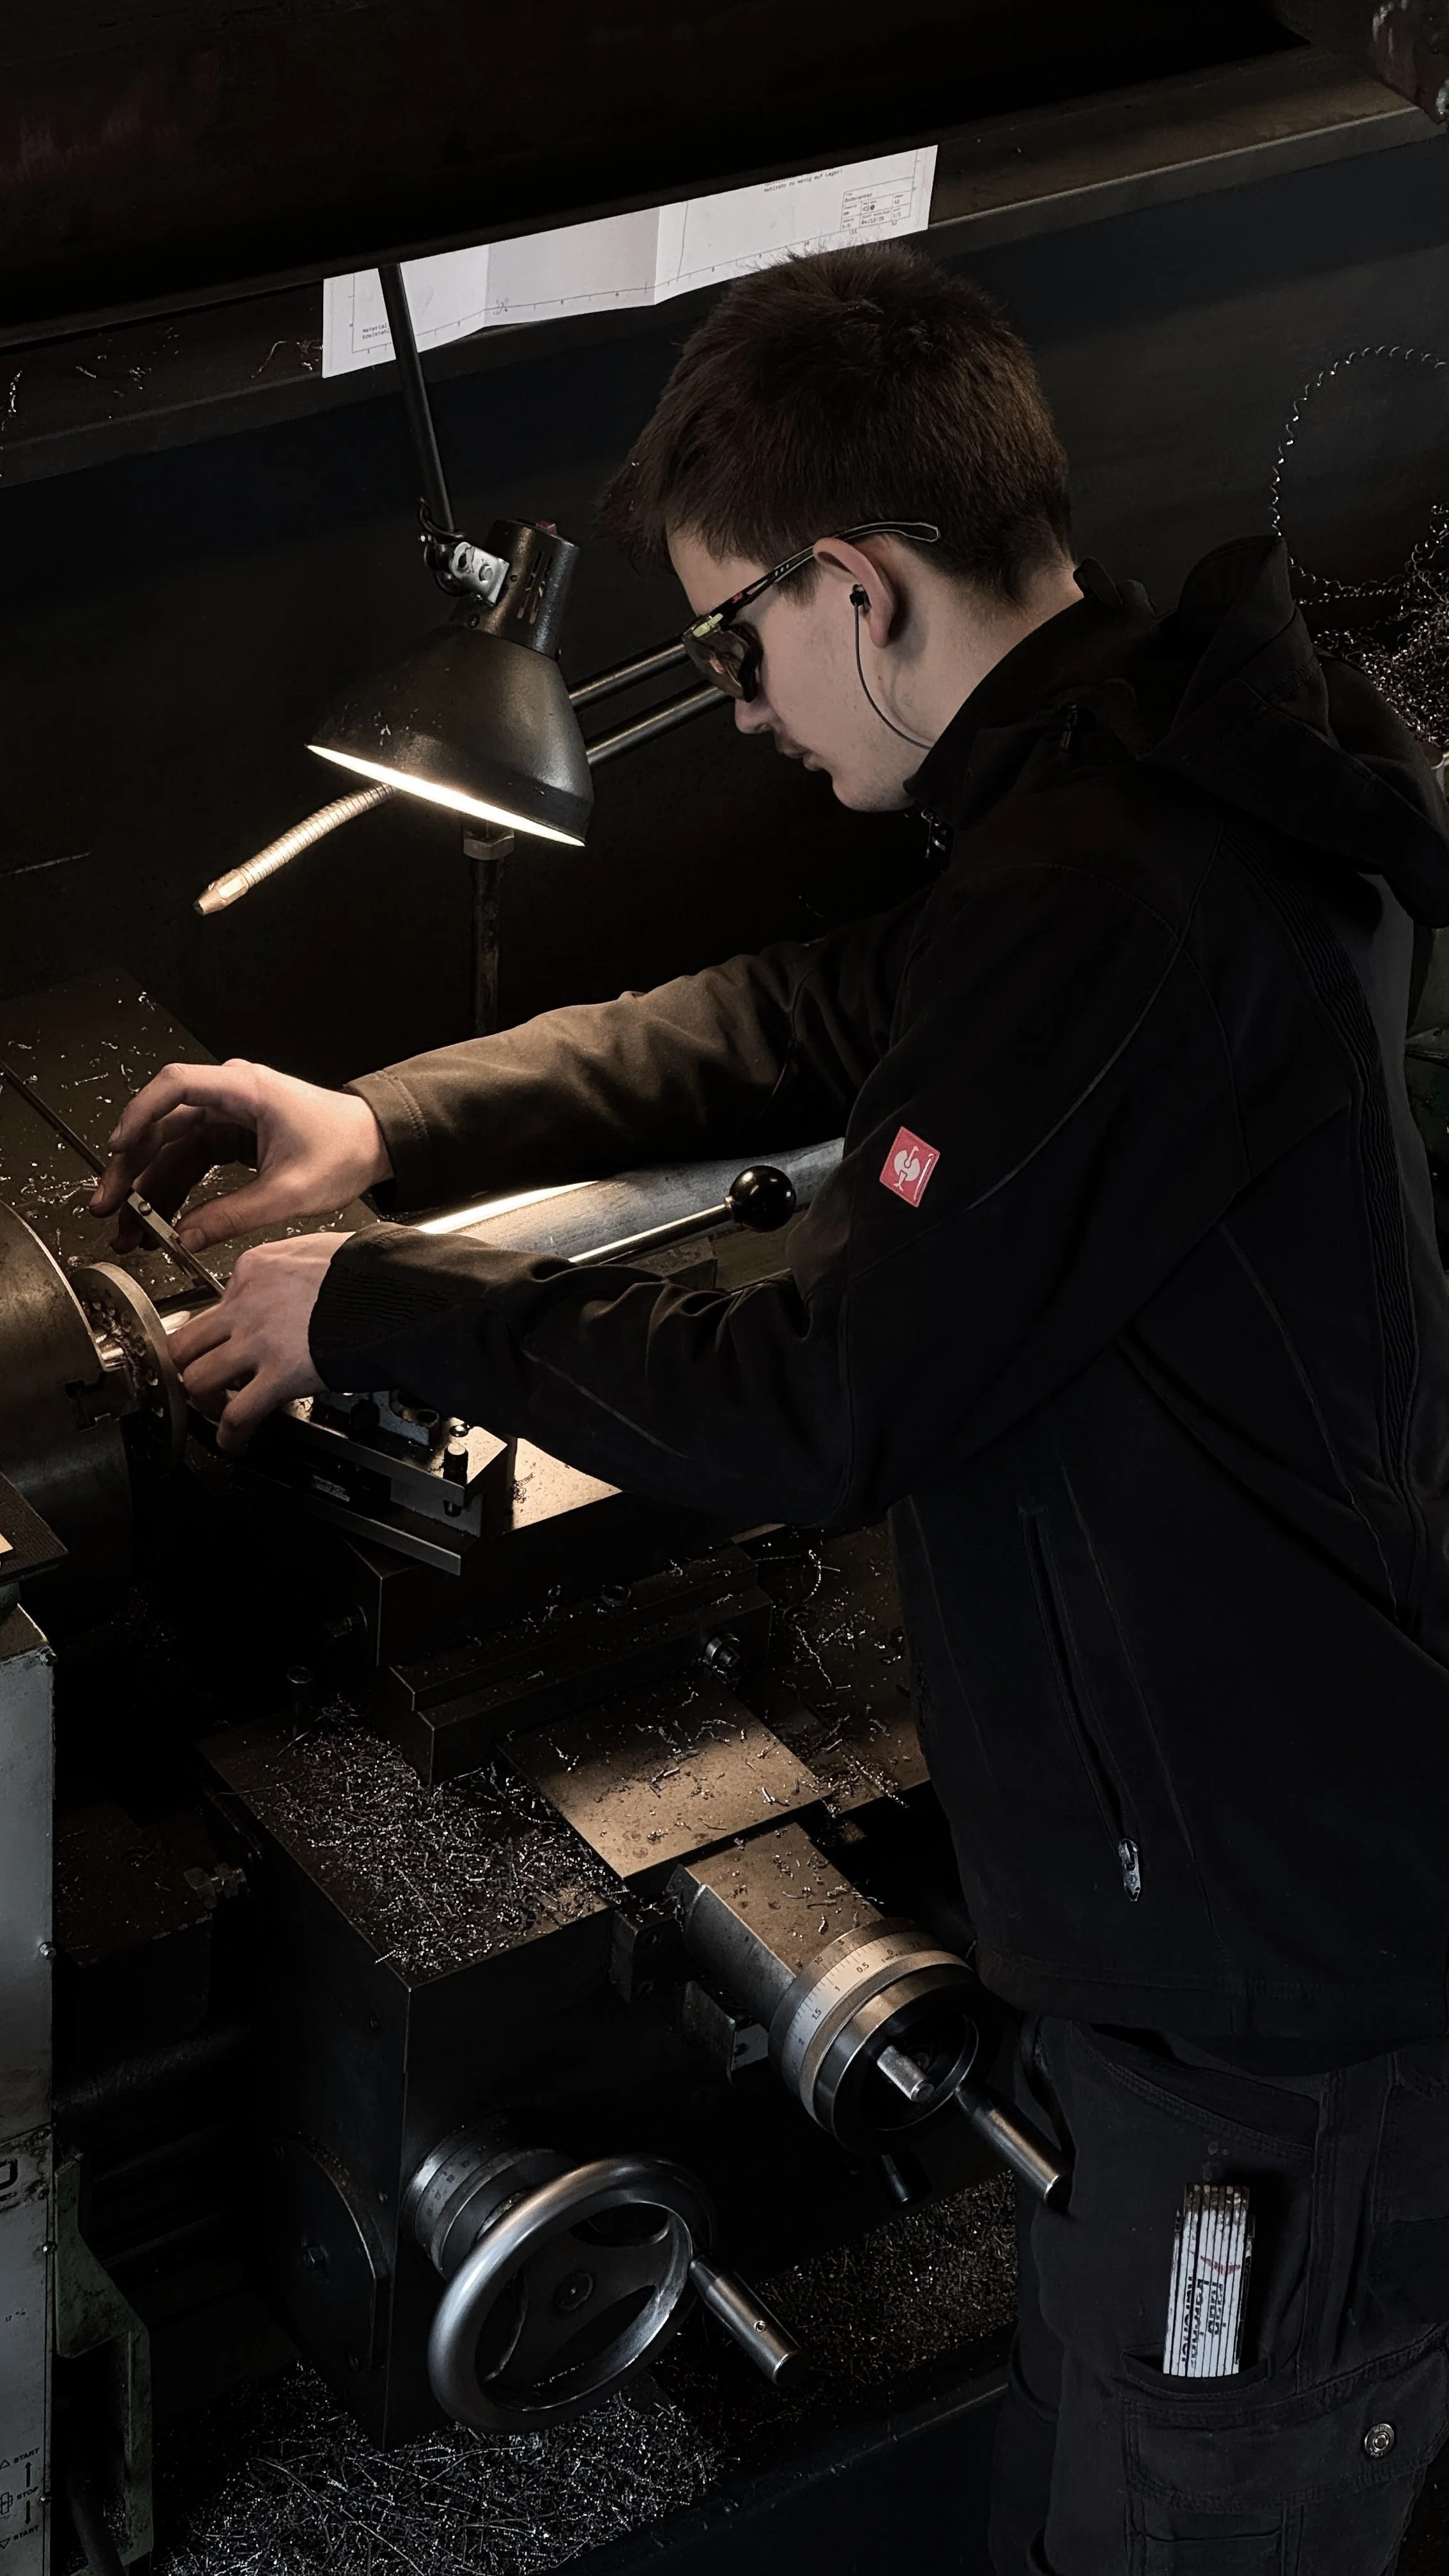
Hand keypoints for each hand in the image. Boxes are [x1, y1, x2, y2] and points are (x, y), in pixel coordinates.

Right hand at [88, 1059, 392, 1254]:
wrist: (377, 1144)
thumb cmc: (346, 1148)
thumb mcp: (289, 1191)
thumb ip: (233, 1215)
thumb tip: (186, 1237)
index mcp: (244, 1089)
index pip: (175, 1086)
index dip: (139, 1115)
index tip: (118, 1148)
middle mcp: (230, 1095)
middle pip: (162, 1125)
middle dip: (132, 1168)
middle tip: (108, 1205)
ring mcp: (228, 1115)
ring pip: (172, 1147)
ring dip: (148, 1187)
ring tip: (127, 1228)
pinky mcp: (232, 1136)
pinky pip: (191, 1160)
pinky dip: (174, 1188)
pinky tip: (158, 1219)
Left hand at [170, 1233, 349, 1452]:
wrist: (396, 1291)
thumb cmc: (370, 1270)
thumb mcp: (317, 1250)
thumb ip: (291, 1267)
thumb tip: (296, 1280)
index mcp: (255, 1269)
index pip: (216, 1302)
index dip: (221, 1330)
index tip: (228, 1343)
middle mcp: (247, 1303)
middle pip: (186, 1343)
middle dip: (188, 1367)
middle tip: (202, 1380)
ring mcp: (259, 1341)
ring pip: (198, 1379)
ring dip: (204, 1401)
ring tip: (219, 1411)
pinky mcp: (280, 1375)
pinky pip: (238, 1414)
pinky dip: (230, 1435)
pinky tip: (235, 1442)